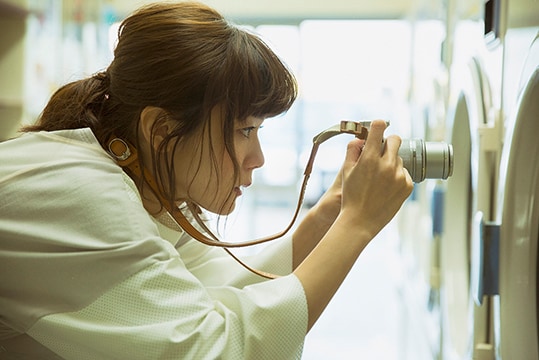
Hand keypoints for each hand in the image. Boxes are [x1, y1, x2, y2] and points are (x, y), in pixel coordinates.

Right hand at [339, 120, 412, 236]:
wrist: (360, 222)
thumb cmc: (350, 197)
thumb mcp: (346, 171)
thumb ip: (353, 150)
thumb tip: (360, 138)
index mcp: (370, 158)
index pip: (379, 128)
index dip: (377, 126)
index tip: (377, 128)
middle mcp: (387, 164)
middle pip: (395, 140)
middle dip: (388, 143)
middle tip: (380, 152)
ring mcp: (399, 175)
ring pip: (399, 159)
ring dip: (391, 163)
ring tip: (379, 179)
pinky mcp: (408, 186)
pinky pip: (404, 174)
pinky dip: (397, 177)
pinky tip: (386, 188)